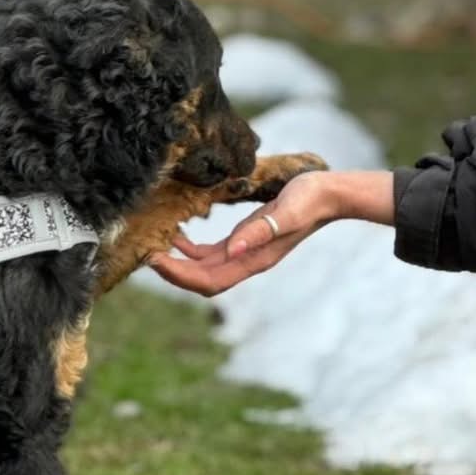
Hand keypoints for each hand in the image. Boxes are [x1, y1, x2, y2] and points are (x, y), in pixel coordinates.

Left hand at [149, 170, 394, 296]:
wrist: (330, 194)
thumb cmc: (311, 198)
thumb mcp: (287, 210)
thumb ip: (261, 229)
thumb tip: (233, 249)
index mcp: (254, 259)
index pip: (208, 281)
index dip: (180, 275)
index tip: (156, 259)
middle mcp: (246, 261)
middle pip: (200, 280)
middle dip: (171, 271)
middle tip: (145, 253)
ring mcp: (244, 253)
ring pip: (202, 269)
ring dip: (177, 261)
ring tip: (154, 245)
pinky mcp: (243, 240)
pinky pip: (210, 254)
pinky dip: (190, 248)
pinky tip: (176, 233)